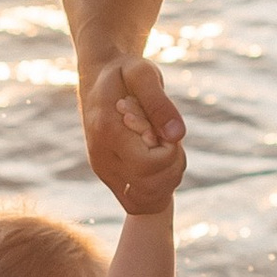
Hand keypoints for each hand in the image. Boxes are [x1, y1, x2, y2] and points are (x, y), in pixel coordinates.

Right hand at [82, 52, 185, 212]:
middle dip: (172, 165)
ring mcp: (104, 173)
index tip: (163, 125)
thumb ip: (160, 102)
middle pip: (152, 189)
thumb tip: (177, 136)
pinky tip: (158, 161)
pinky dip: (158, 189)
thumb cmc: (124, 72)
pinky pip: (139, 204)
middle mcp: (101, 159)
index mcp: (107, 132)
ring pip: (147, 202)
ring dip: (167, 178)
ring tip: (161, 147)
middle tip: (166, 138)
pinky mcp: (110, 180)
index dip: (170, 148)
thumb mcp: (143, 73)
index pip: (151, 164)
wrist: (99, 78)